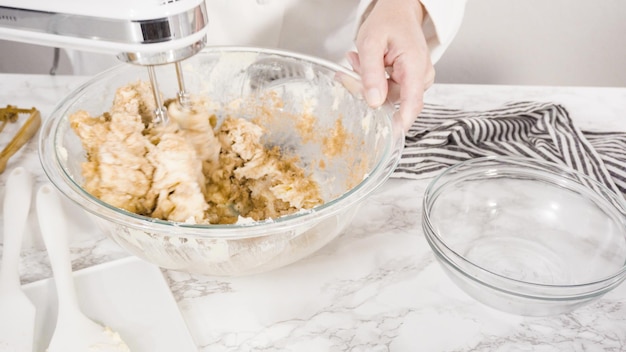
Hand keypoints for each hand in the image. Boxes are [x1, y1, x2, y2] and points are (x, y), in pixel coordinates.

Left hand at [347, 0, 433, 130]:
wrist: (399, 11)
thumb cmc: (388, 22)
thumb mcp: (371, 43)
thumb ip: (371, 73)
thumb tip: (374, 102)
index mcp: (416, 66)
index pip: (412, 103)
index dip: (400, 122)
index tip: (388, 137)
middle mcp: (421, 76)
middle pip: (393, 100)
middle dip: (369, 89)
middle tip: (352, 68)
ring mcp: (417, 80)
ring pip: (388, 96)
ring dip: (368, 83)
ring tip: (358, 59)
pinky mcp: (409, 82)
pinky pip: (389, 90)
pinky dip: (374, 80)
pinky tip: (367, 64)